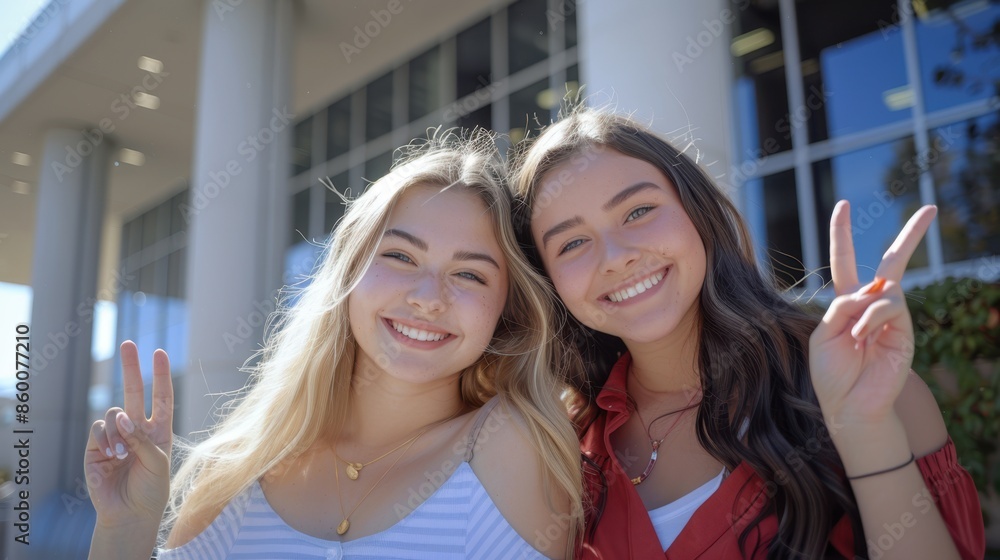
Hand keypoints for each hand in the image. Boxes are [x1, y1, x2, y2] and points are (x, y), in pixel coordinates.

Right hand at [85, 340, 172, 528]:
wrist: (129, 513)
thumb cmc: (151, 489)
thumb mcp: (157, 462)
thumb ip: (143, 439)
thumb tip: (123, 417)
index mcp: (160, 431)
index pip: (162, 398)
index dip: (161, 376)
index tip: (159, 353)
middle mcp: (138, 429)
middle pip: (135, 392)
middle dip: (132, 368)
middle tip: (128, 343)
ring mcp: (116, 436)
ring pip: (115, 412)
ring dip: (119, 430)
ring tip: (122, 453)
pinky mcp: (96, 446)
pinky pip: (99, 428)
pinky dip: (106, 438)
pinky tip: (111, 455)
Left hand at [809, 200, 935, 427]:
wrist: (849, 406)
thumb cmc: (831, 374)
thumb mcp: (822, 335)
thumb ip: (839, 307)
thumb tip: (871, 291)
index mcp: (845, 303)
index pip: (844, 262)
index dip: (842, 235)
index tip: (843, 206)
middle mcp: (871, 305)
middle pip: (893, 263)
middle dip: (911, 235)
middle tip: (930, 208)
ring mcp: (892, 318)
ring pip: (885, 289)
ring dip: (862, 310)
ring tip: (854, 338)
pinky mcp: (905, 332)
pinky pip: (889, 309)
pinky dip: (870, 319)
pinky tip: (861, 338)